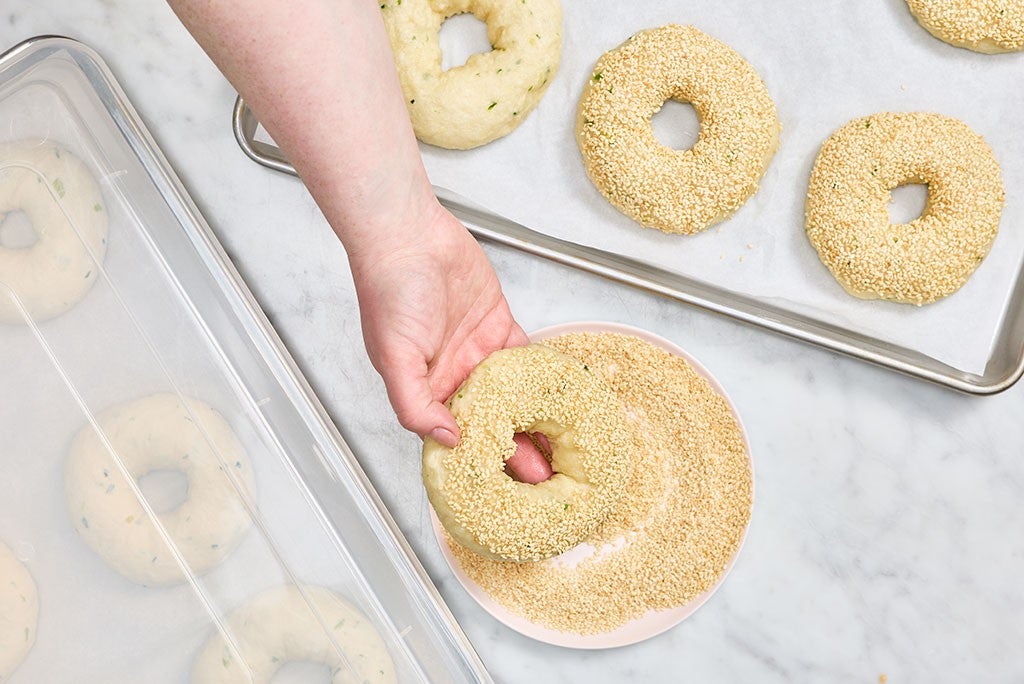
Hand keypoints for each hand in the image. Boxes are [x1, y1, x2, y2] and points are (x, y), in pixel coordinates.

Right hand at [350, 203, 552, 482]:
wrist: (409, 235)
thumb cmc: (389, 291)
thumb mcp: (393, 358)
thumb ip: (415, 405)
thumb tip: (447, 441)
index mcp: (424, 390)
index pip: (455, 437)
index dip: (480, 463)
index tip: (506, 489)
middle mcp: (452, 375)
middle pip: (491, 423)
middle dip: (516, 451)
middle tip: (545, 479)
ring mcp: (477, 351)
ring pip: (513, 396)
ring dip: (535, 421)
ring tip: (561, 451)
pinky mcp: (498, 326)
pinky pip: (525, 358)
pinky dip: (543, 378)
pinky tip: (562, 400)